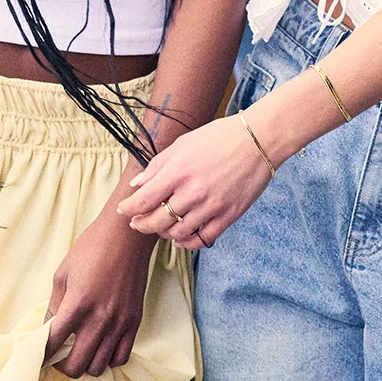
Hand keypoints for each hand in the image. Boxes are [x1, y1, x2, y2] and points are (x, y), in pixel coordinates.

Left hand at [45, 210, 153, 377]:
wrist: (126, 237)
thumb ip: (55, 306)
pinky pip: (121, 357)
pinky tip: (100, 348)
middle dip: (62, 366)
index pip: (53, 344)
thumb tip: (48, 330)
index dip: (41, 354)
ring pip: (99, 367)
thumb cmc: (91, 249)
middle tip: (58, 356)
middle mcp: (99, 320)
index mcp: (77, 305)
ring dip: (85, 364)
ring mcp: (119, 324)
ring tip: (79, 352)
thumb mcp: (62, 274)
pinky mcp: (134, 322)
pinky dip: (108, 359)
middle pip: (76, 366)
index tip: (38, 354)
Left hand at [116, 117, 271, 246]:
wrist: (258, 141)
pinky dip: (187, 243)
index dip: (128, 209)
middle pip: (157, 222)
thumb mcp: (183, 144)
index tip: (123, 210)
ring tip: (161, 227)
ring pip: (178, 234)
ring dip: (164, 233)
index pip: (143, 200)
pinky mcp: (228, 216)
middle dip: (141, 225)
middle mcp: (193, 192)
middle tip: (137, 223)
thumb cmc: (219, 138)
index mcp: (178, 171)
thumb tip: (137, 185)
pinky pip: (202, 240)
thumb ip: (157, 166)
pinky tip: (181, 237)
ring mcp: (211, 206)